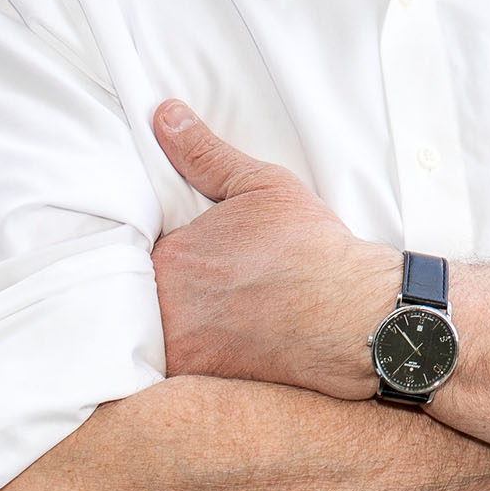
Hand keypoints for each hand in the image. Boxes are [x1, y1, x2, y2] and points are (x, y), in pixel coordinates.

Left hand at [150, 101, 397, 399]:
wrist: (350, 315)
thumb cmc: (308, 248)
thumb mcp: (260, 186)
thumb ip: (203, 153)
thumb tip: (164, 115)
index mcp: (167, 253)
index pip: (139, 249)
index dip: (162, 250)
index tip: (190, 254)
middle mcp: (161, 301)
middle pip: (141, 291)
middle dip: (160, 287)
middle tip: (201, 284)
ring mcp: (176, 344)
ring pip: (151, 328)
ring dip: (168, 321)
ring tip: (205, 313)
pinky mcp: (196, 375)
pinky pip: (166, 366)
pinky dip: (180, 353)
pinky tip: (210, 342)